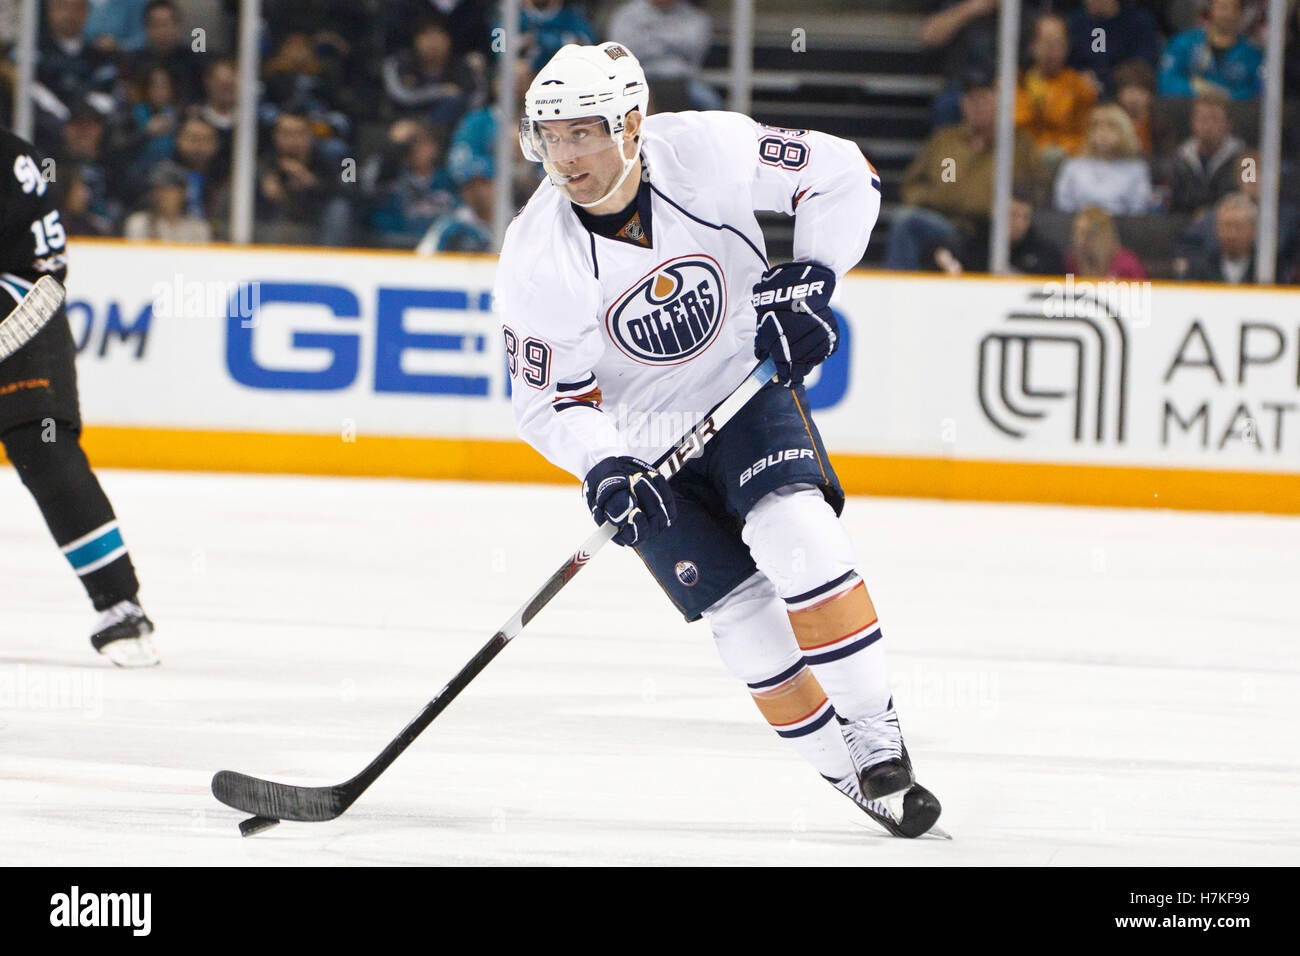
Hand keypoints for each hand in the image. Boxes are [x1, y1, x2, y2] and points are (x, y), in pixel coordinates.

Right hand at [582, 456, 675, 546]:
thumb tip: (629, 509)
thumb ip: (614, 504)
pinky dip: (661, 487)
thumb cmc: (609, 493)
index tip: (635, 511)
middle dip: (645, 498)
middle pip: (652, 519)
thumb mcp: (605, 497)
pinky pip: (668, 500)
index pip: (636, 536)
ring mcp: (657, 522)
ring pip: (661, 509)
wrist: (620, 483)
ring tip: (640, 477)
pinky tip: (653, 476)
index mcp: (625, 535)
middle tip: (636, 481)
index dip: (638, 524)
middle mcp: (643, 531)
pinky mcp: (666, 510)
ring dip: (652, 490)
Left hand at [751, 260, 838, 385]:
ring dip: (805, 358)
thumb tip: (763, 360)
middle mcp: (804, 355)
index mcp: (785, 356)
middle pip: (800, 373)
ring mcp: (819, 347)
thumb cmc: (777, 307)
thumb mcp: (762, 327)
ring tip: (798, 342)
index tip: (778, 378)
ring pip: (812, 362)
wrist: (800, 288)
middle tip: (789, 363)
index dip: (781, 378)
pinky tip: (809, 335)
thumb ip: (763, 348)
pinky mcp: (831, 338)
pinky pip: (823, 350)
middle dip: (793, 369)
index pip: (785, 377)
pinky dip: (816, 347)